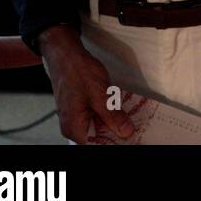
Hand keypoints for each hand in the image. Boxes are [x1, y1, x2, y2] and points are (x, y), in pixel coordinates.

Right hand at [37, 25, 132, 142]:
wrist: (66, 55)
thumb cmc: (77, 72)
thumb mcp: (100, 95)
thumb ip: (113, 116)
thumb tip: (125, 132)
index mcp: (74, 128)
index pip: (96, 146)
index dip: (114, 142)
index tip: (132, 138)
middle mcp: (72, 126)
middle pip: (98, 138)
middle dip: (116, 132)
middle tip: (135, 126)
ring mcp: (76, 117)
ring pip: (99, 127)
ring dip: (114, 122)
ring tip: (131, 118)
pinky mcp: (80, 108)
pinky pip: (96, 117)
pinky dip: (109, 114)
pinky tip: (121, 109)